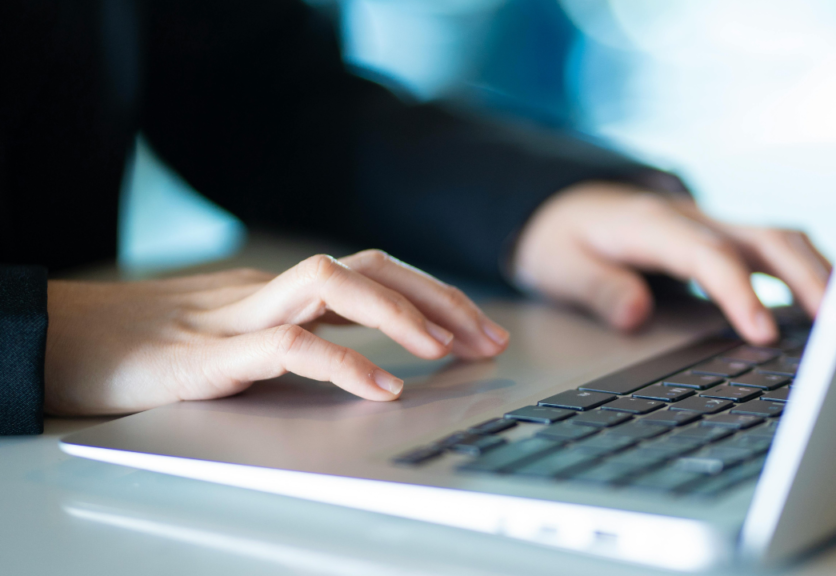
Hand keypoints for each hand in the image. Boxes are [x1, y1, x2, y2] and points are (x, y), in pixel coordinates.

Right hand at [44, 251, 509, 415]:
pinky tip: (382, 387)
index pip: (370, 273)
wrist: (54, 344)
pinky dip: (341, 361)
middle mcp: (265, 292)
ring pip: (332, 283)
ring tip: (446, 349)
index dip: (431, 294)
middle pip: (368, 265)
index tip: (480, 329)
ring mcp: (235, 316)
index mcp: (276, 293)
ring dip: (398, 312)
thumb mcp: (234, 344)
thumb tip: (357, 363)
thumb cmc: (141, 350)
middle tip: (489, 337)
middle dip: (438, 296)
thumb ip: (290, 344)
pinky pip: (285, 344)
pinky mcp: (204, 355)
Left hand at [511, 182, 830, 343]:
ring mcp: (712, 224)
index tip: (764, 335)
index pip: (709, 256)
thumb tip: (637, 315)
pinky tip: (826, 307)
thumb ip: (596, 289)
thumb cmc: (562, 238)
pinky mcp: (722, 237)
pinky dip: (805, 273)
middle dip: (809, 277)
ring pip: (781, 238)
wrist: (562, 203)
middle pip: (766, 236)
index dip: (740, 293)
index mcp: (651, 224)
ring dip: (819, 273)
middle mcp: (692, 218)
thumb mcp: (557, 266)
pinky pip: (773, 249)